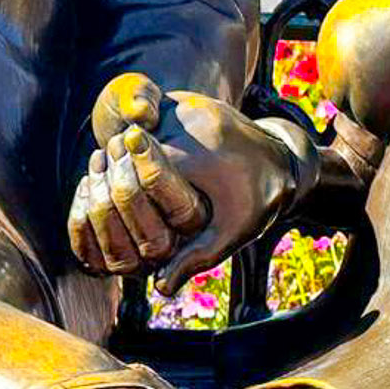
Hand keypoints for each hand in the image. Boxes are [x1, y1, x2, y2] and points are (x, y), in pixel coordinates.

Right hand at [69, 73, 299, 291]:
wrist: (284, 159)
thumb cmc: (259, 199)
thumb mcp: (233, 232)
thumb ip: (195, 257)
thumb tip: (160, 289)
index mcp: (195, 156)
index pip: (139, 174)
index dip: (125, 198)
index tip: (119, 213)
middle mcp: (187, 123)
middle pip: (130, 148)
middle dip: (118, 174)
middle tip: (106, 193)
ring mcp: (187, 105)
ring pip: (137, 129)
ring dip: (125, 153)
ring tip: (117, 179)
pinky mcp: (187, 100)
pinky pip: (151, 116)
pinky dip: (139, 137)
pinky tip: (134, 160)